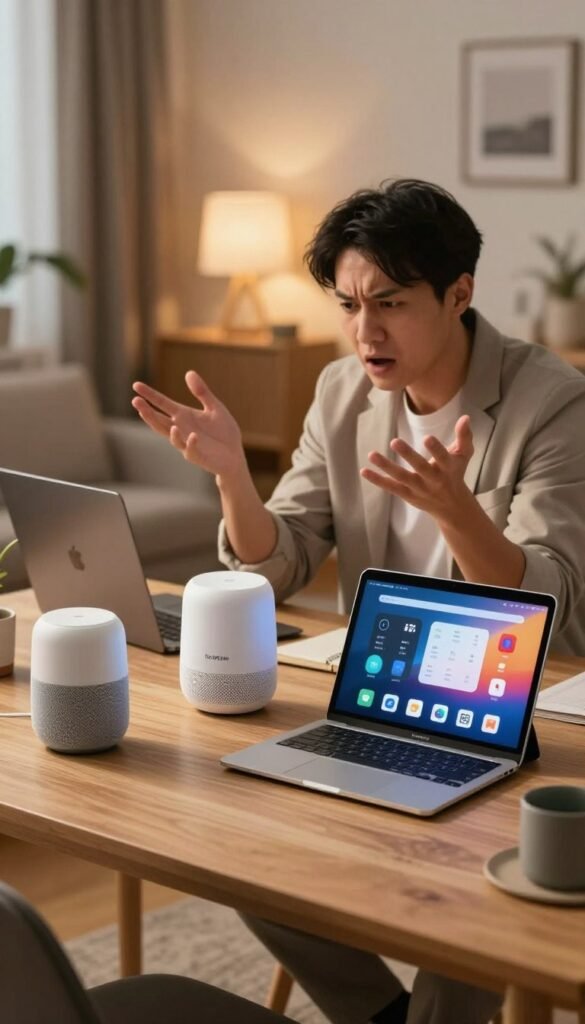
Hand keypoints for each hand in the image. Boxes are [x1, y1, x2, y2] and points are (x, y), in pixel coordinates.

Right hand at [132, 371, 244, 478]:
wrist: (235, 456)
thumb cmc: (223, 432)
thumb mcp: (215, 408)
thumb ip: (202, 392)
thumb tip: (189, 372)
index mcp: (184, 415)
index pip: (163, 404)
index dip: (150, 395)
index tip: (136, 385)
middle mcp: (182, 429)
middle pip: (159, 421)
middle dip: (147, 412)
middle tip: (135, 401)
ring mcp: (187, 444)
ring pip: (170, 436)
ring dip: (163, 427)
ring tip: (152, 416)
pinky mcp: (198, 456)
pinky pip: (191, 450)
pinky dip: (190, 443)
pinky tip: (192, 435)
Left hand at [360, 414, 474, 524]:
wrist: (452, 506)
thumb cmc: (455, 473)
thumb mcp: (463, 455)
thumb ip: (464, 436)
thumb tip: (465, 417)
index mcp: (448, 468)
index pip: (443, 457)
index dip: (436, 449)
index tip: (427, 438)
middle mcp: (433, 480)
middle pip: (420, 467)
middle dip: (408, 455)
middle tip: (394, 441)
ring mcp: (419, 489)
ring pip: (402, 478)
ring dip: (386, 467)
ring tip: (372, 455)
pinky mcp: (407, 495)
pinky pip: (391, 487)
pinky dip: (378, 480)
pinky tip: (364, 471)